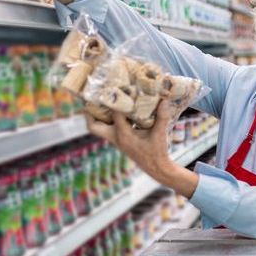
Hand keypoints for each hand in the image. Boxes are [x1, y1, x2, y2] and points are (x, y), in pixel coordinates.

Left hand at [84, 101, 199, 197]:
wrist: (156, 168)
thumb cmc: (157, 151)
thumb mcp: (160, 134)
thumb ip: (162, 117)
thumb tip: (165, 100)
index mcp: (124, 135)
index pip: (115, 114)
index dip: (116, 100)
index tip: (118, 87)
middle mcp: (116, 138)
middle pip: (93, 126)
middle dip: (90, 113)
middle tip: (93, 99)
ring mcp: (116, 141)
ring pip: (98, 129)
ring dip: (97, 116)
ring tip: (101, 101)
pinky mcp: (120, 142)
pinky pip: (107, 130)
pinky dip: (108, 120)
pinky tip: (116, 111)